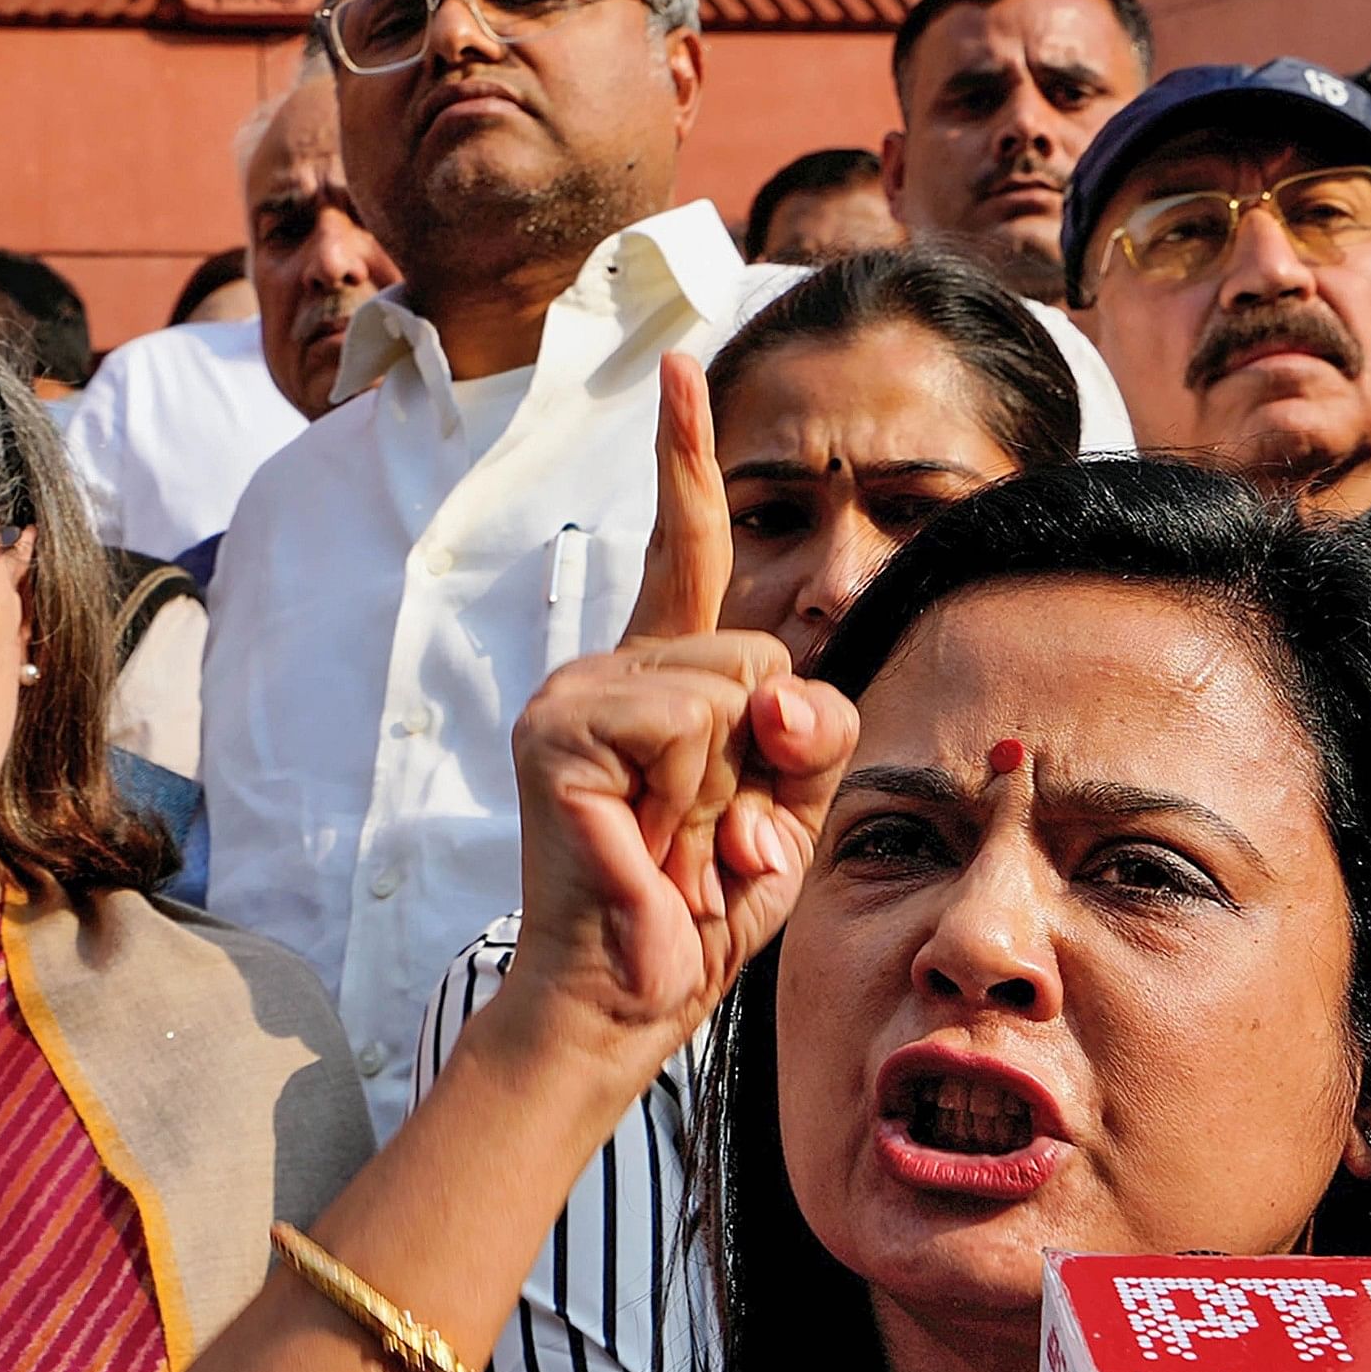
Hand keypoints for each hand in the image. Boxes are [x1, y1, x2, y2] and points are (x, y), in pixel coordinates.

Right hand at [496, 354, 851, 1066]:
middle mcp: (604, 671)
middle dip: (771, 750)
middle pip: (760, 646)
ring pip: (731, 680)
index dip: (684, 459)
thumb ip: (812, 729)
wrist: (625, 1002)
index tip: (680, 370)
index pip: (687, 552)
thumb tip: (774, 683)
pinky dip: (693, 798)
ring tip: (678, 844)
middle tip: (710, 833)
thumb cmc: (699, 909)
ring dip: (732, 782)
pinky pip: (686, 721)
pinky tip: (653, 846)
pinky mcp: (558, 734)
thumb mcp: (792, 810)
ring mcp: (571, 696)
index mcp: (658, 680)